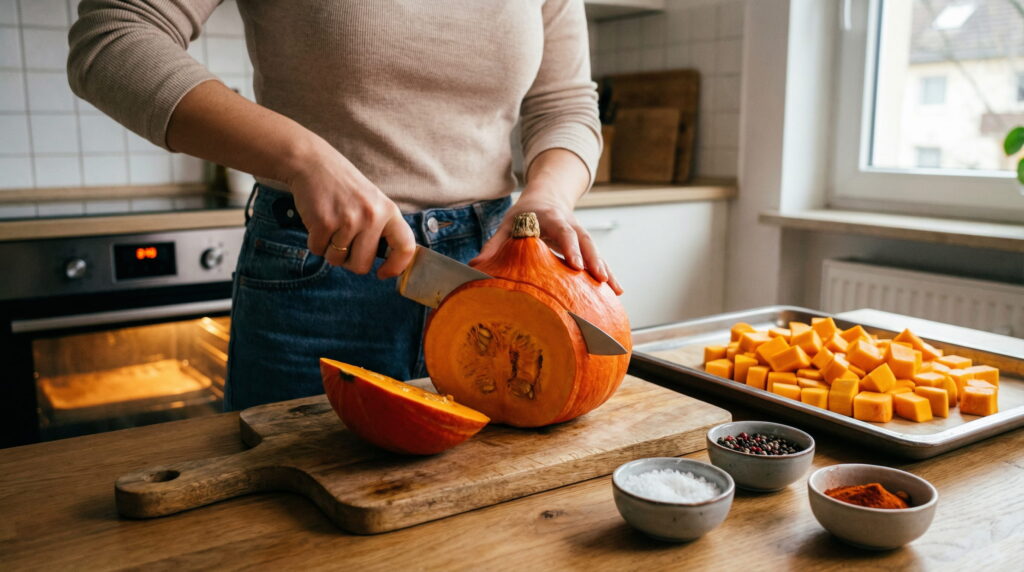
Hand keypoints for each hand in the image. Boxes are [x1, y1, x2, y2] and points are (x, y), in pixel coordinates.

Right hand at [286, 142, 414, 278]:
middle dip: (349, 261)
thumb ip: (381, 227)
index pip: (405, 247)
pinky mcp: (324, 222)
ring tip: (330, 226)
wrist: (312, 163)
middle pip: (362, 265)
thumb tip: (386, 262)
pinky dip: (315, 242)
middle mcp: (372, 216)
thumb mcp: (372, 201)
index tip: (383, 273)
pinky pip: (318, 250)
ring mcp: (348, 220)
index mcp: (388, 211)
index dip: (396, 266)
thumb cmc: (343, 186)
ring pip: (337, 260)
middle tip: (343, 243)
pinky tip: (317, 222)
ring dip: (330, 249)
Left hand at [471, 186, 623, 294]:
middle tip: (599, 278)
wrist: (546, 197)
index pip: (563, 231)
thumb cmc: (525, 213)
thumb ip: (494, 244)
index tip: (575, 265)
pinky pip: (599, 259)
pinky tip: (617, 290)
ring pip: (595, 251)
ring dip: (605, 268)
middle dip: (593, 259)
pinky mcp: (585, 246)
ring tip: (613, 289)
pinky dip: (609, 273)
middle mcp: (570, 225)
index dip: (570, 247)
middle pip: (585, 241)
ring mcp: (581, 234)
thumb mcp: (507, 224)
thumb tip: (474, 265)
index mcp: (551, 218)